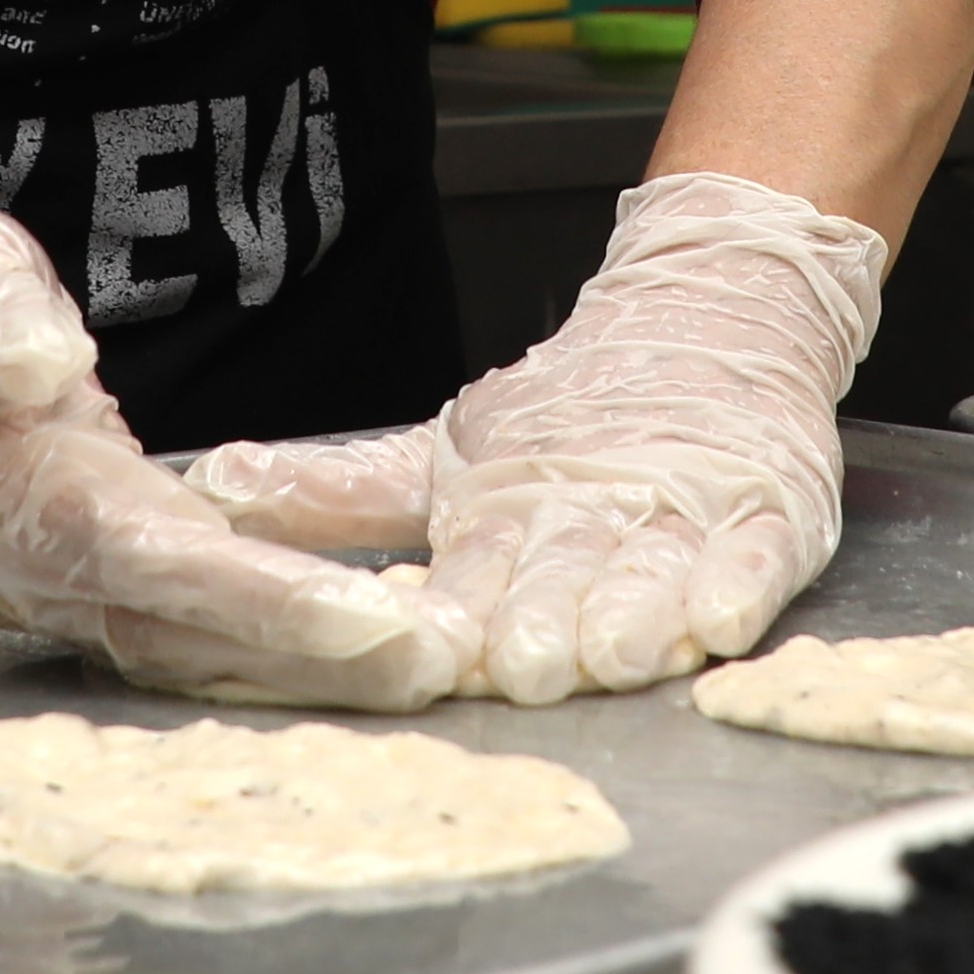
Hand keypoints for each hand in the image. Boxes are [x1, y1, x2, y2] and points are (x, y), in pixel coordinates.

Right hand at [0, 180, 450, 709]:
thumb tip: (41, 361)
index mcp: (4, 496)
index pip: (149, 558)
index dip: (257, 594)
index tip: (365, 616)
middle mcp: (29, 572)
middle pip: (185, 634)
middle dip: (312, 660)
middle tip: (437, 665)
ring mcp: (54, 595)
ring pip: (193, 654)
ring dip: (307, 670)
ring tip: (426, 666)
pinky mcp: (86, 594)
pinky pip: (189, 638)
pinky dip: (274, 649)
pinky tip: (363, 642)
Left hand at [189, 172, 882, 703]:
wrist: (712, 314)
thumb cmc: (570, 412)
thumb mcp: (445, 451)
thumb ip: (338, 492)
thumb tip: (210, 487)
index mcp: (505, 508)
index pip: (474, 573)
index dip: (457, 613)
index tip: (432, 646)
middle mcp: (588, 514)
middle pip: (564, 577)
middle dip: (542, 620)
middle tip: (523, 660)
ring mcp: (679, 513)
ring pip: (653, 572)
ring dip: (634, 612)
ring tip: (615, 649)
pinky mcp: (762, 511)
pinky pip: (752, 556)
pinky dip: (735, 585)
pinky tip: (718, 619)